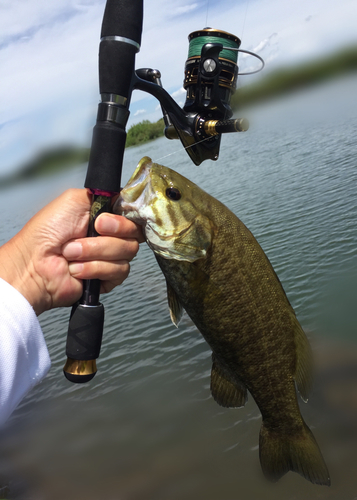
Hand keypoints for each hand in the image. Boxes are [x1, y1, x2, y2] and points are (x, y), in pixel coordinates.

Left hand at [0, 189, 143, 315]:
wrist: (34, 264)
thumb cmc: (47, 232)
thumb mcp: (74, 200)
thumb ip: (103, 194)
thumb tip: (123, 197)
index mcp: (106, 216)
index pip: (133, 215)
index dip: (124, 219)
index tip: (103, 221)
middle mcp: (111, 236)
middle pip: (134, 234)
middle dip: (108, 235)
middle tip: (88, 233)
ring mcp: (111, 258)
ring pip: (126, 252)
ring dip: (95, 252)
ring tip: (72, 253)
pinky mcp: (109, 278)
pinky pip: (119, 271)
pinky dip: (94, 268)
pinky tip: (76, 269)